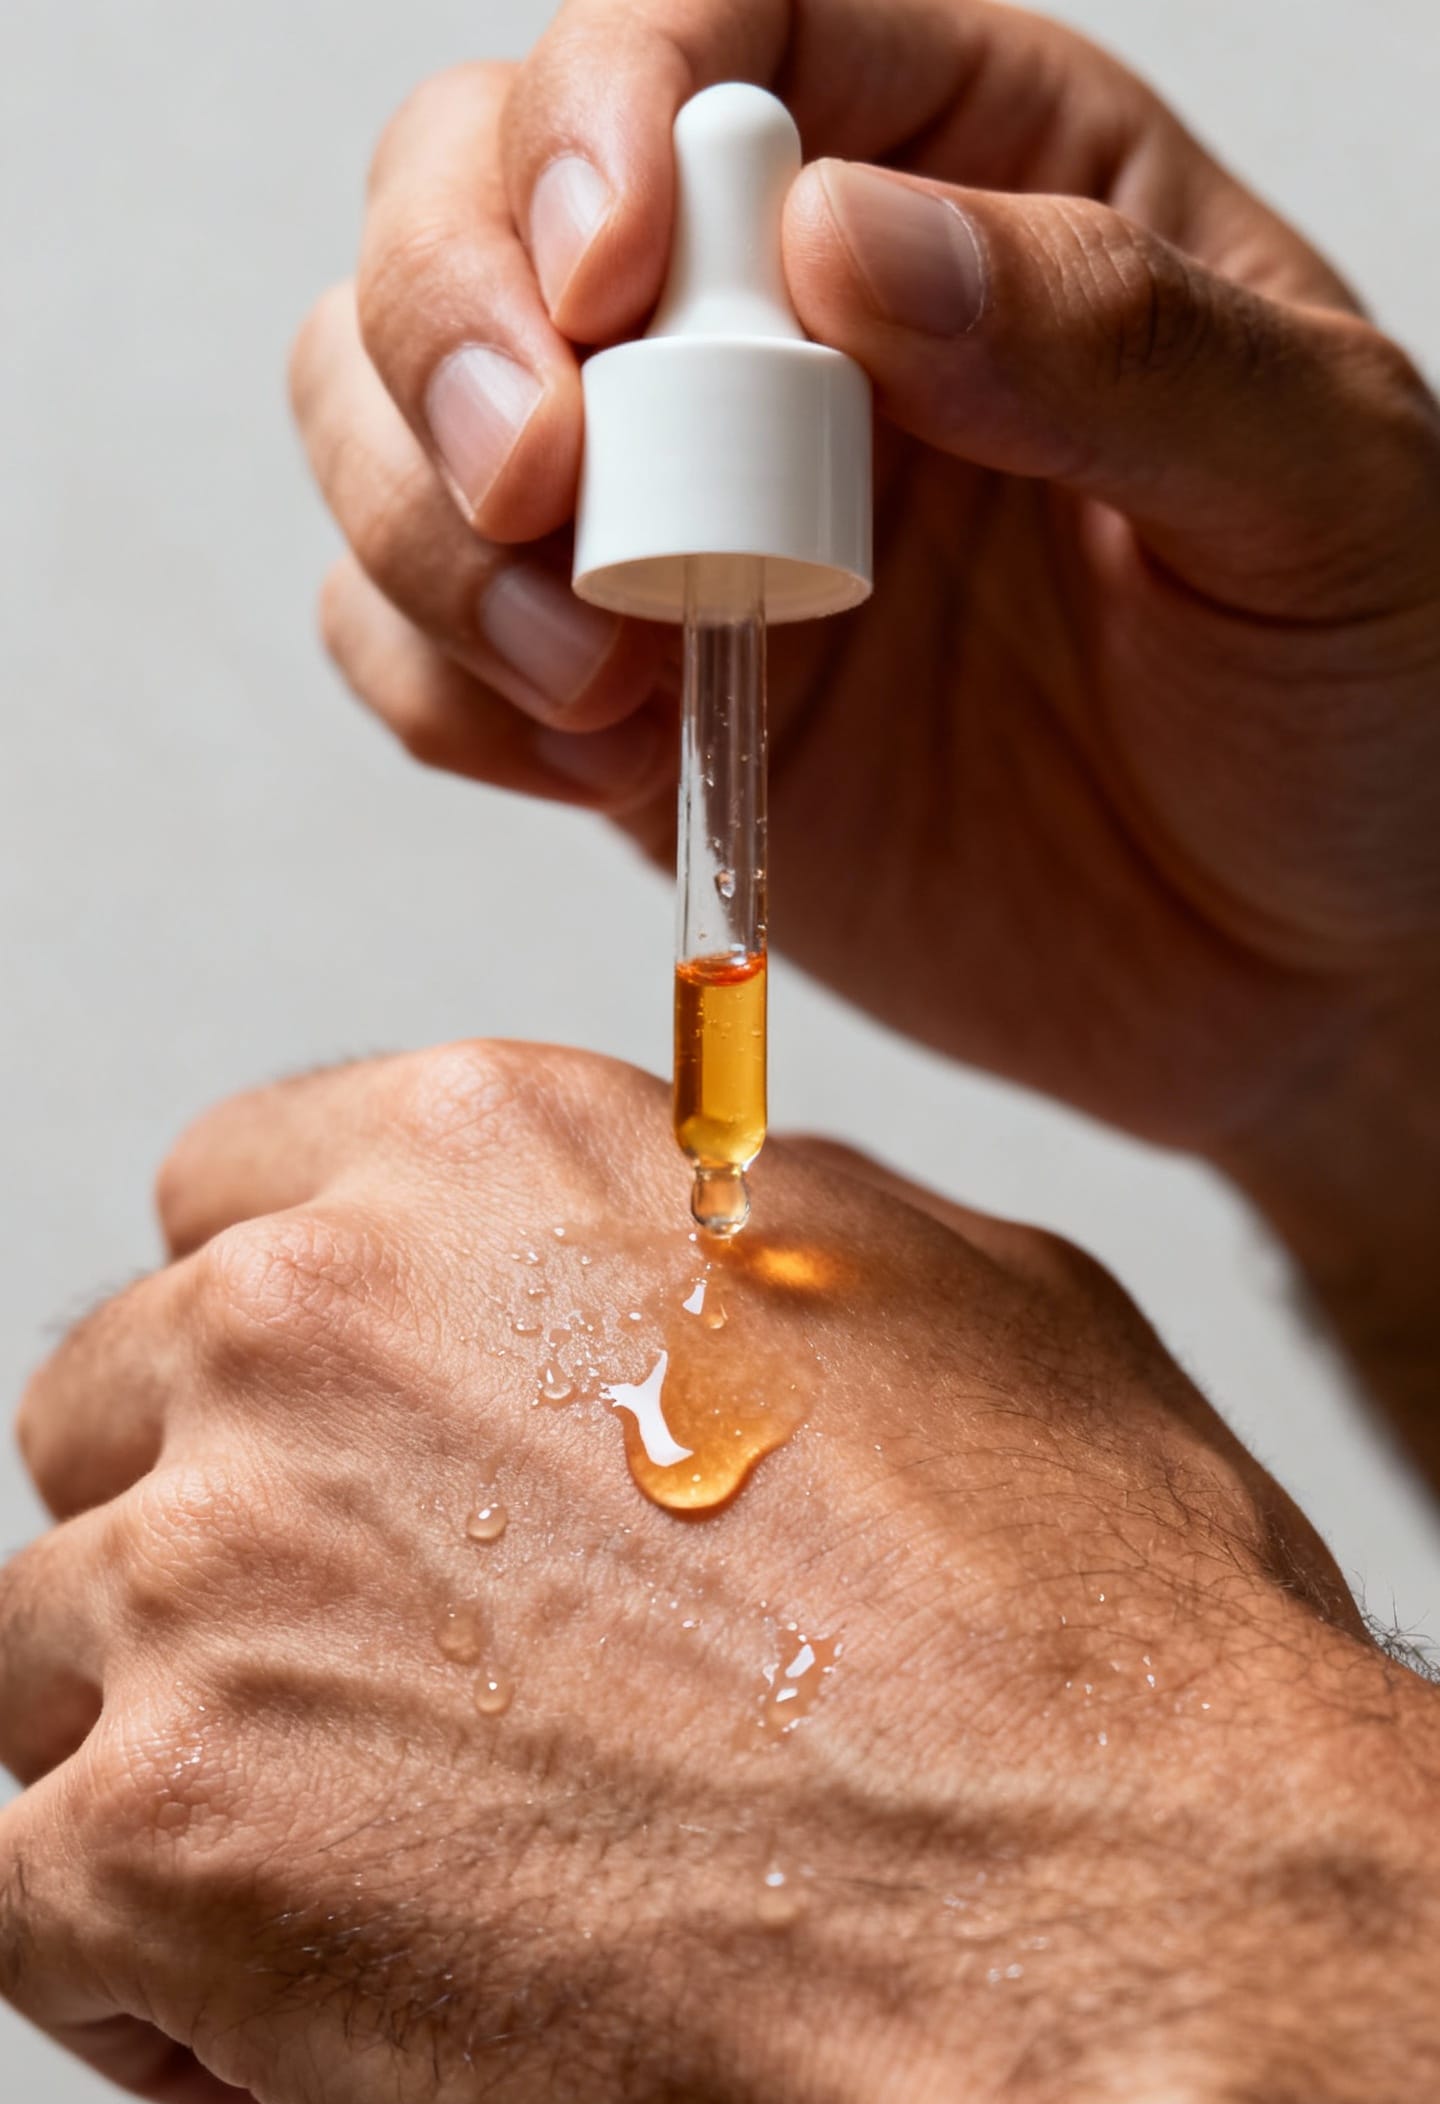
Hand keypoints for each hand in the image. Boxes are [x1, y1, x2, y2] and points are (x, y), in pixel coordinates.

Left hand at [5, 1045, 1437, 2103]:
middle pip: (110, 1426)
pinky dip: (133, 1987)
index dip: (284, 1369)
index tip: (333, 1468)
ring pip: (43, 1662)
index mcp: (482, 1163)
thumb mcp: (965, 1313)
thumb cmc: (1093, 1669)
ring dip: (179, 1769)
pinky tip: (295, 2033)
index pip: (224, 1205)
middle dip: (218, 1559)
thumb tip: (670, 1288)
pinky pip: (18, 1904)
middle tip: (382, 1697)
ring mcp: (208, 1585)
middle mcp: (308, 1335)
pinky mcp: (161, 1846)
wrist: (1117, 1949)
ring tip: (377, 1884)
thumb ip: (730, 1259)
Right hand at [290, 0, 1439, 1167]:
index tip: (618, 276)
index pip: (716, 27)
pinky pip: (419, 646)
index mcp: (971, 176)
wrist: (1301, 968)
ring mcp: (682, 515)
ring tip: (591, 661)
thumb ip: (1110, 340)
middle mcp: (782, 325)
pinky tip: (586, 743)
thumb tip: (849, 240)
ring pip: (392, 407)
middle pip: (472, 188)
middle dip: (455, 319)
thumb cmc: (1356, 699)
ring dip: (418, 515)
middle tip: (538, 484)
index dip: (608, 104)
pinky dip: (434, 683)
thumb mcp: (1320, 489)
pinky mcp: (625, 700)